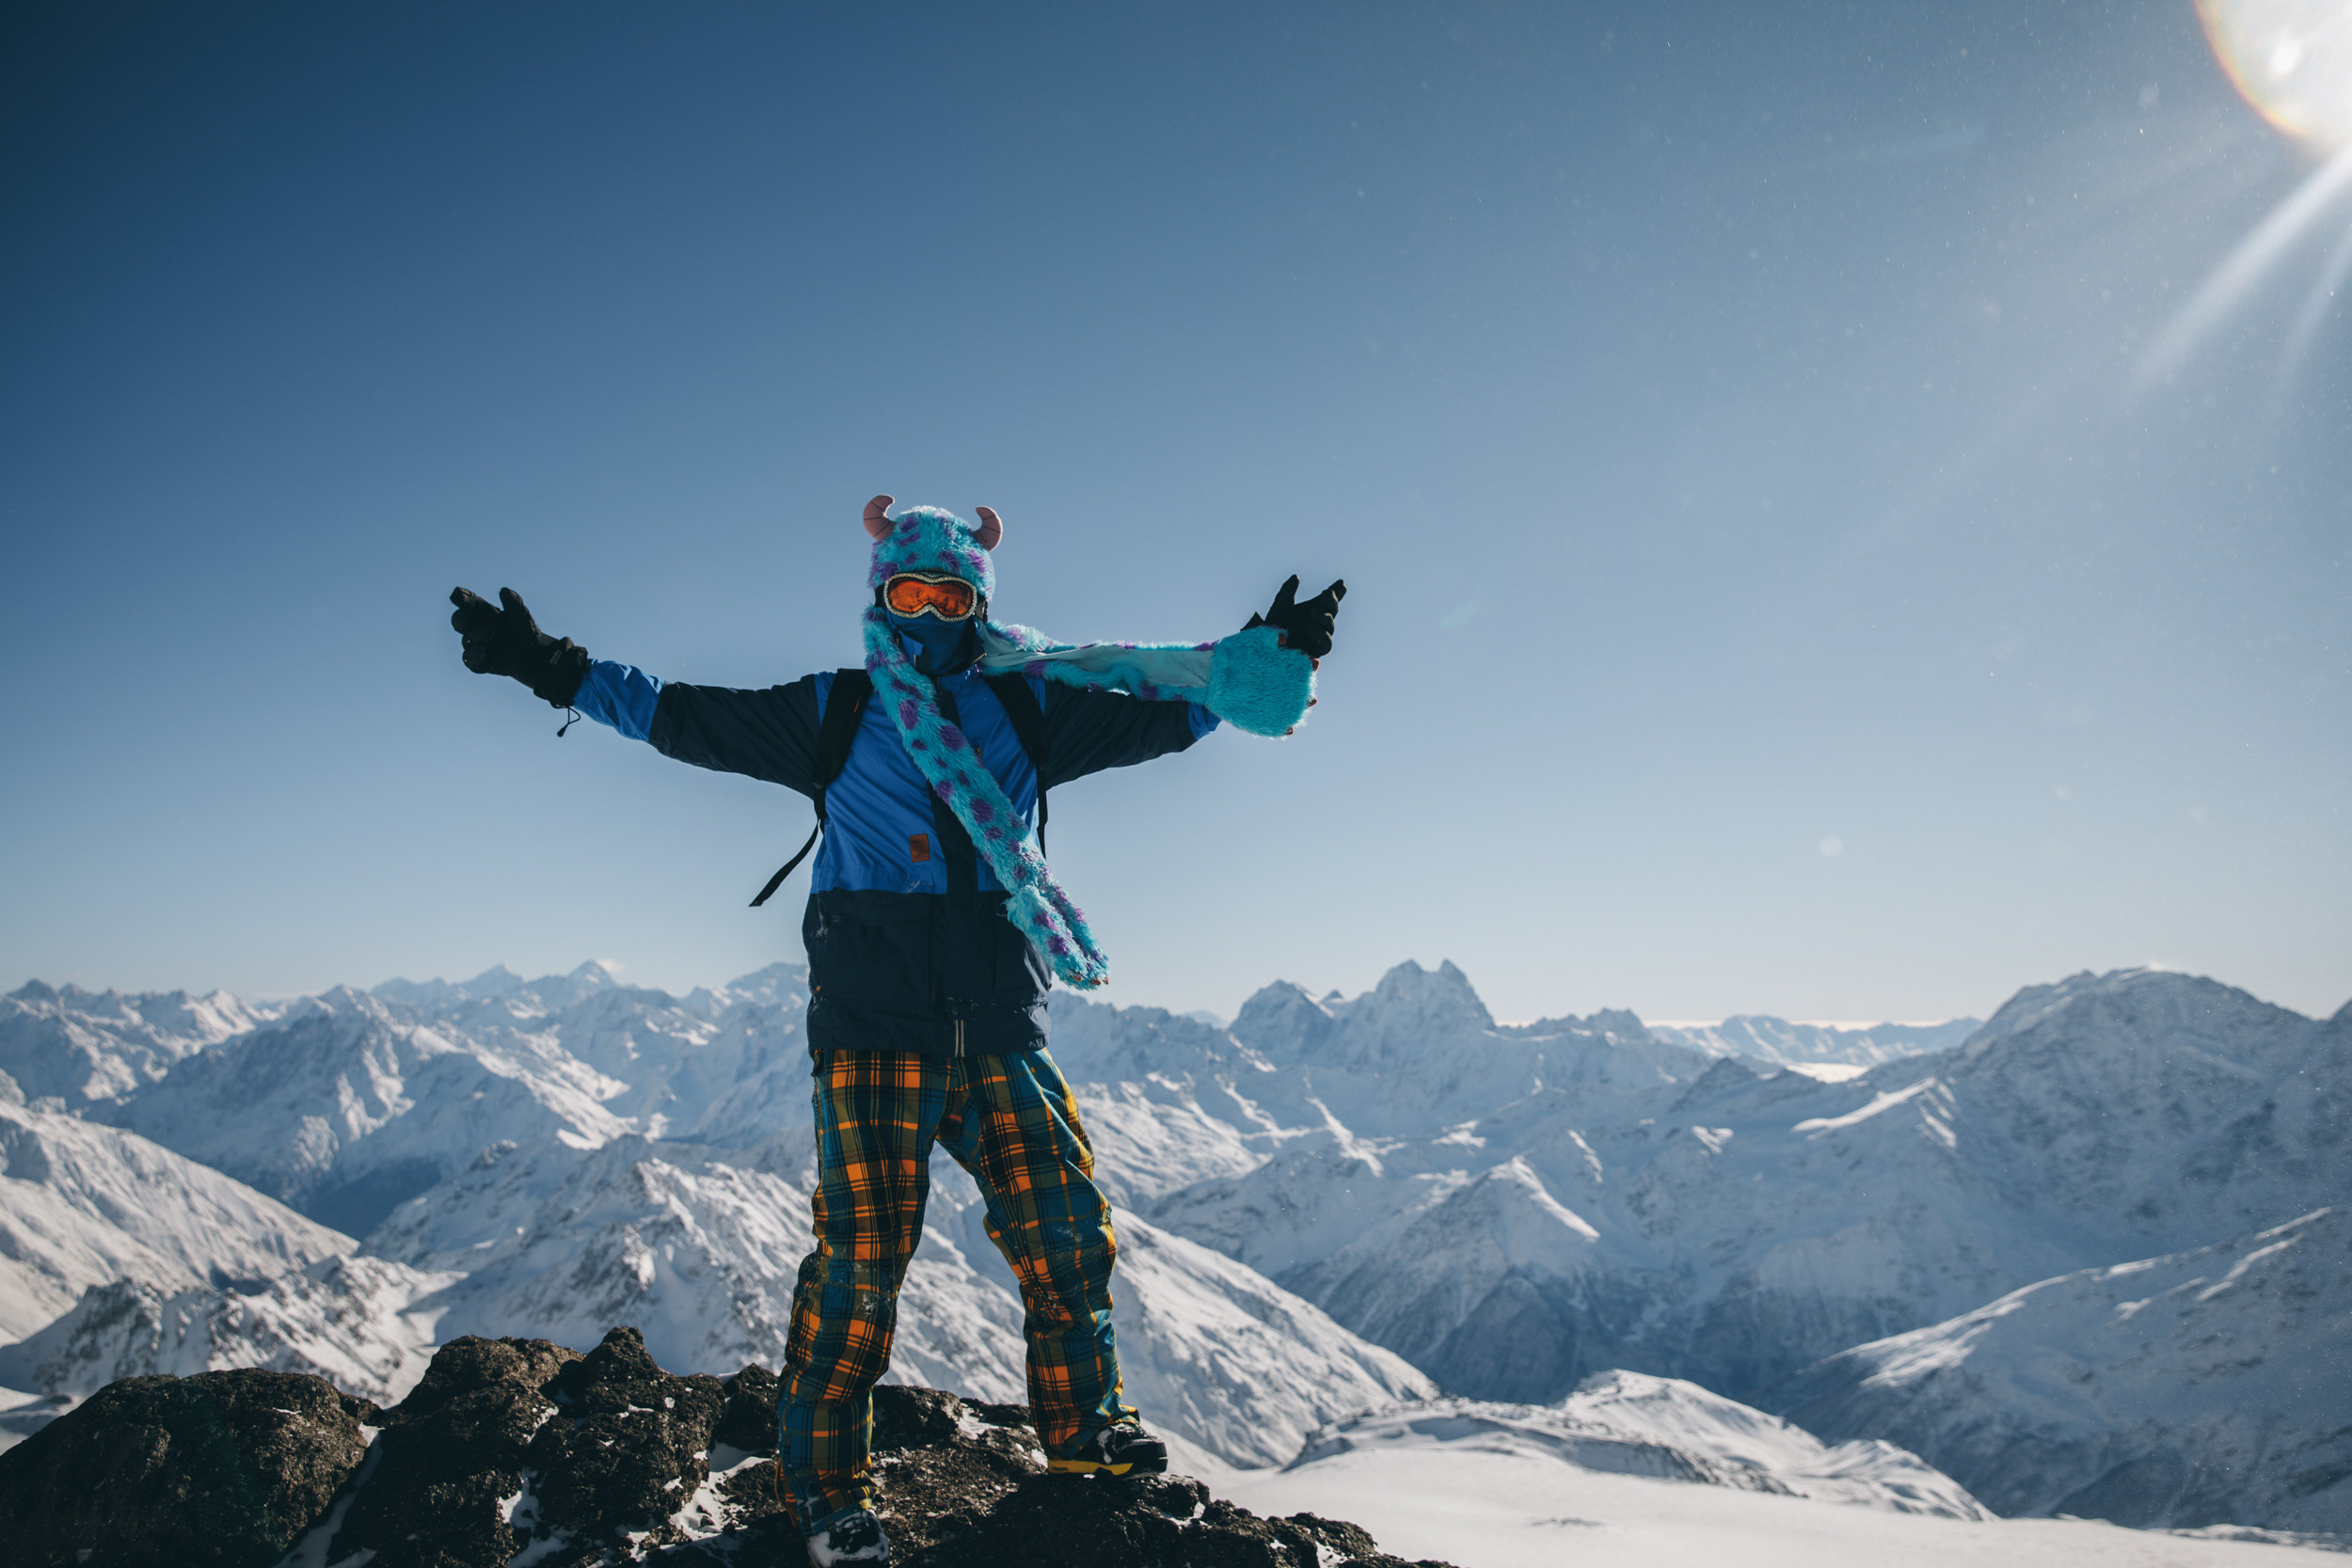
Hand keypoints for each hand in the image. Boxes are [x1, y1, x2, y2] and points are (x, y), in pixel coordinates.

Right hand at [448, 586, 590, 706]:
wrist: (534, 655)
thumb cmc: (524, 630)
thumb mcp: (522, 616)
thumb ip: (514, 603)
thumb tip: (504, 591)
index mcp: (482, 612)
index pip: (467, 602)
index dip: (461, 598)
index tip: (459, 595)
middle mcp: (476, 627)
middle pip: (459, 620)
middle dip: (462, 618)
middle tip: (470, 617)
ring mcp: (476, 644)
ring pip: (467, 640)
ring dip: (477, 637)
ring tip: (491, 635)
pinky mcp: (479, 662)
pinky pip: (469, 660)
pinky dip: (474, 656)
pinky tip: (483, 653)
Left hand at [1245, 574, 1346, 660]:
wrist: (1267, 648)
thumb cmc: (1273, 627)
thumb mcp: (1279, 606)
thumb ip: (1287, 592)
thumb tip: (1296, 576)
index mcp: (1312, 609)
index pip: (1328, 600)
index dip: (1337, 592)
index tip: (1340, 583)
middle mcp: (1319, 622)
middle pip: (1333, 610)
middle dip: (1331, 600)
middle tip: (1325, 593)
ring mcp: (1319, 636)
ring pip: (1330, 625)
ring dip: (1324, 617)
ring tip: (1313, 611)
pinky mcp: (1317, 651)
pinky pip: (1327, 644)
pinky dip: (1321, 635)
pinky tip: (1311, 627)